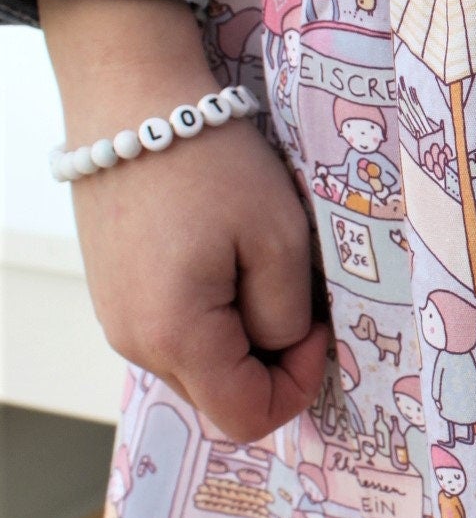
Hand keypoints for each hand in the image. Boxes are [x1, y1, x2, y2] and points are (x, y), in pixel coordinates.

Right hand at [40, 0, 329, 443]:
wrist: (134, 100)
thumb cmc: (212, 163)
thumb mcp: (279, 241)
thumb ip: (287, 317)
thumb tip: (284, 350)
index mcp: (176, 336)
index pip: (247, 417)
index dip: (297, 387)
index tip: (319, 330)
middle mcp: (135, 343)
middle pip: (221, 398)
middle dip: (273, 365)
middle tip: (298, 300)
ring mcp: (118, 321)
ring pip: (200, 368)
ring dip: (244, 340)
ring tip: (260, 271)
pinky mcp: (115, 296)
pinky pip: (176, 334)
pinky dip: (213, 318)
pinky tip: (226, 262)